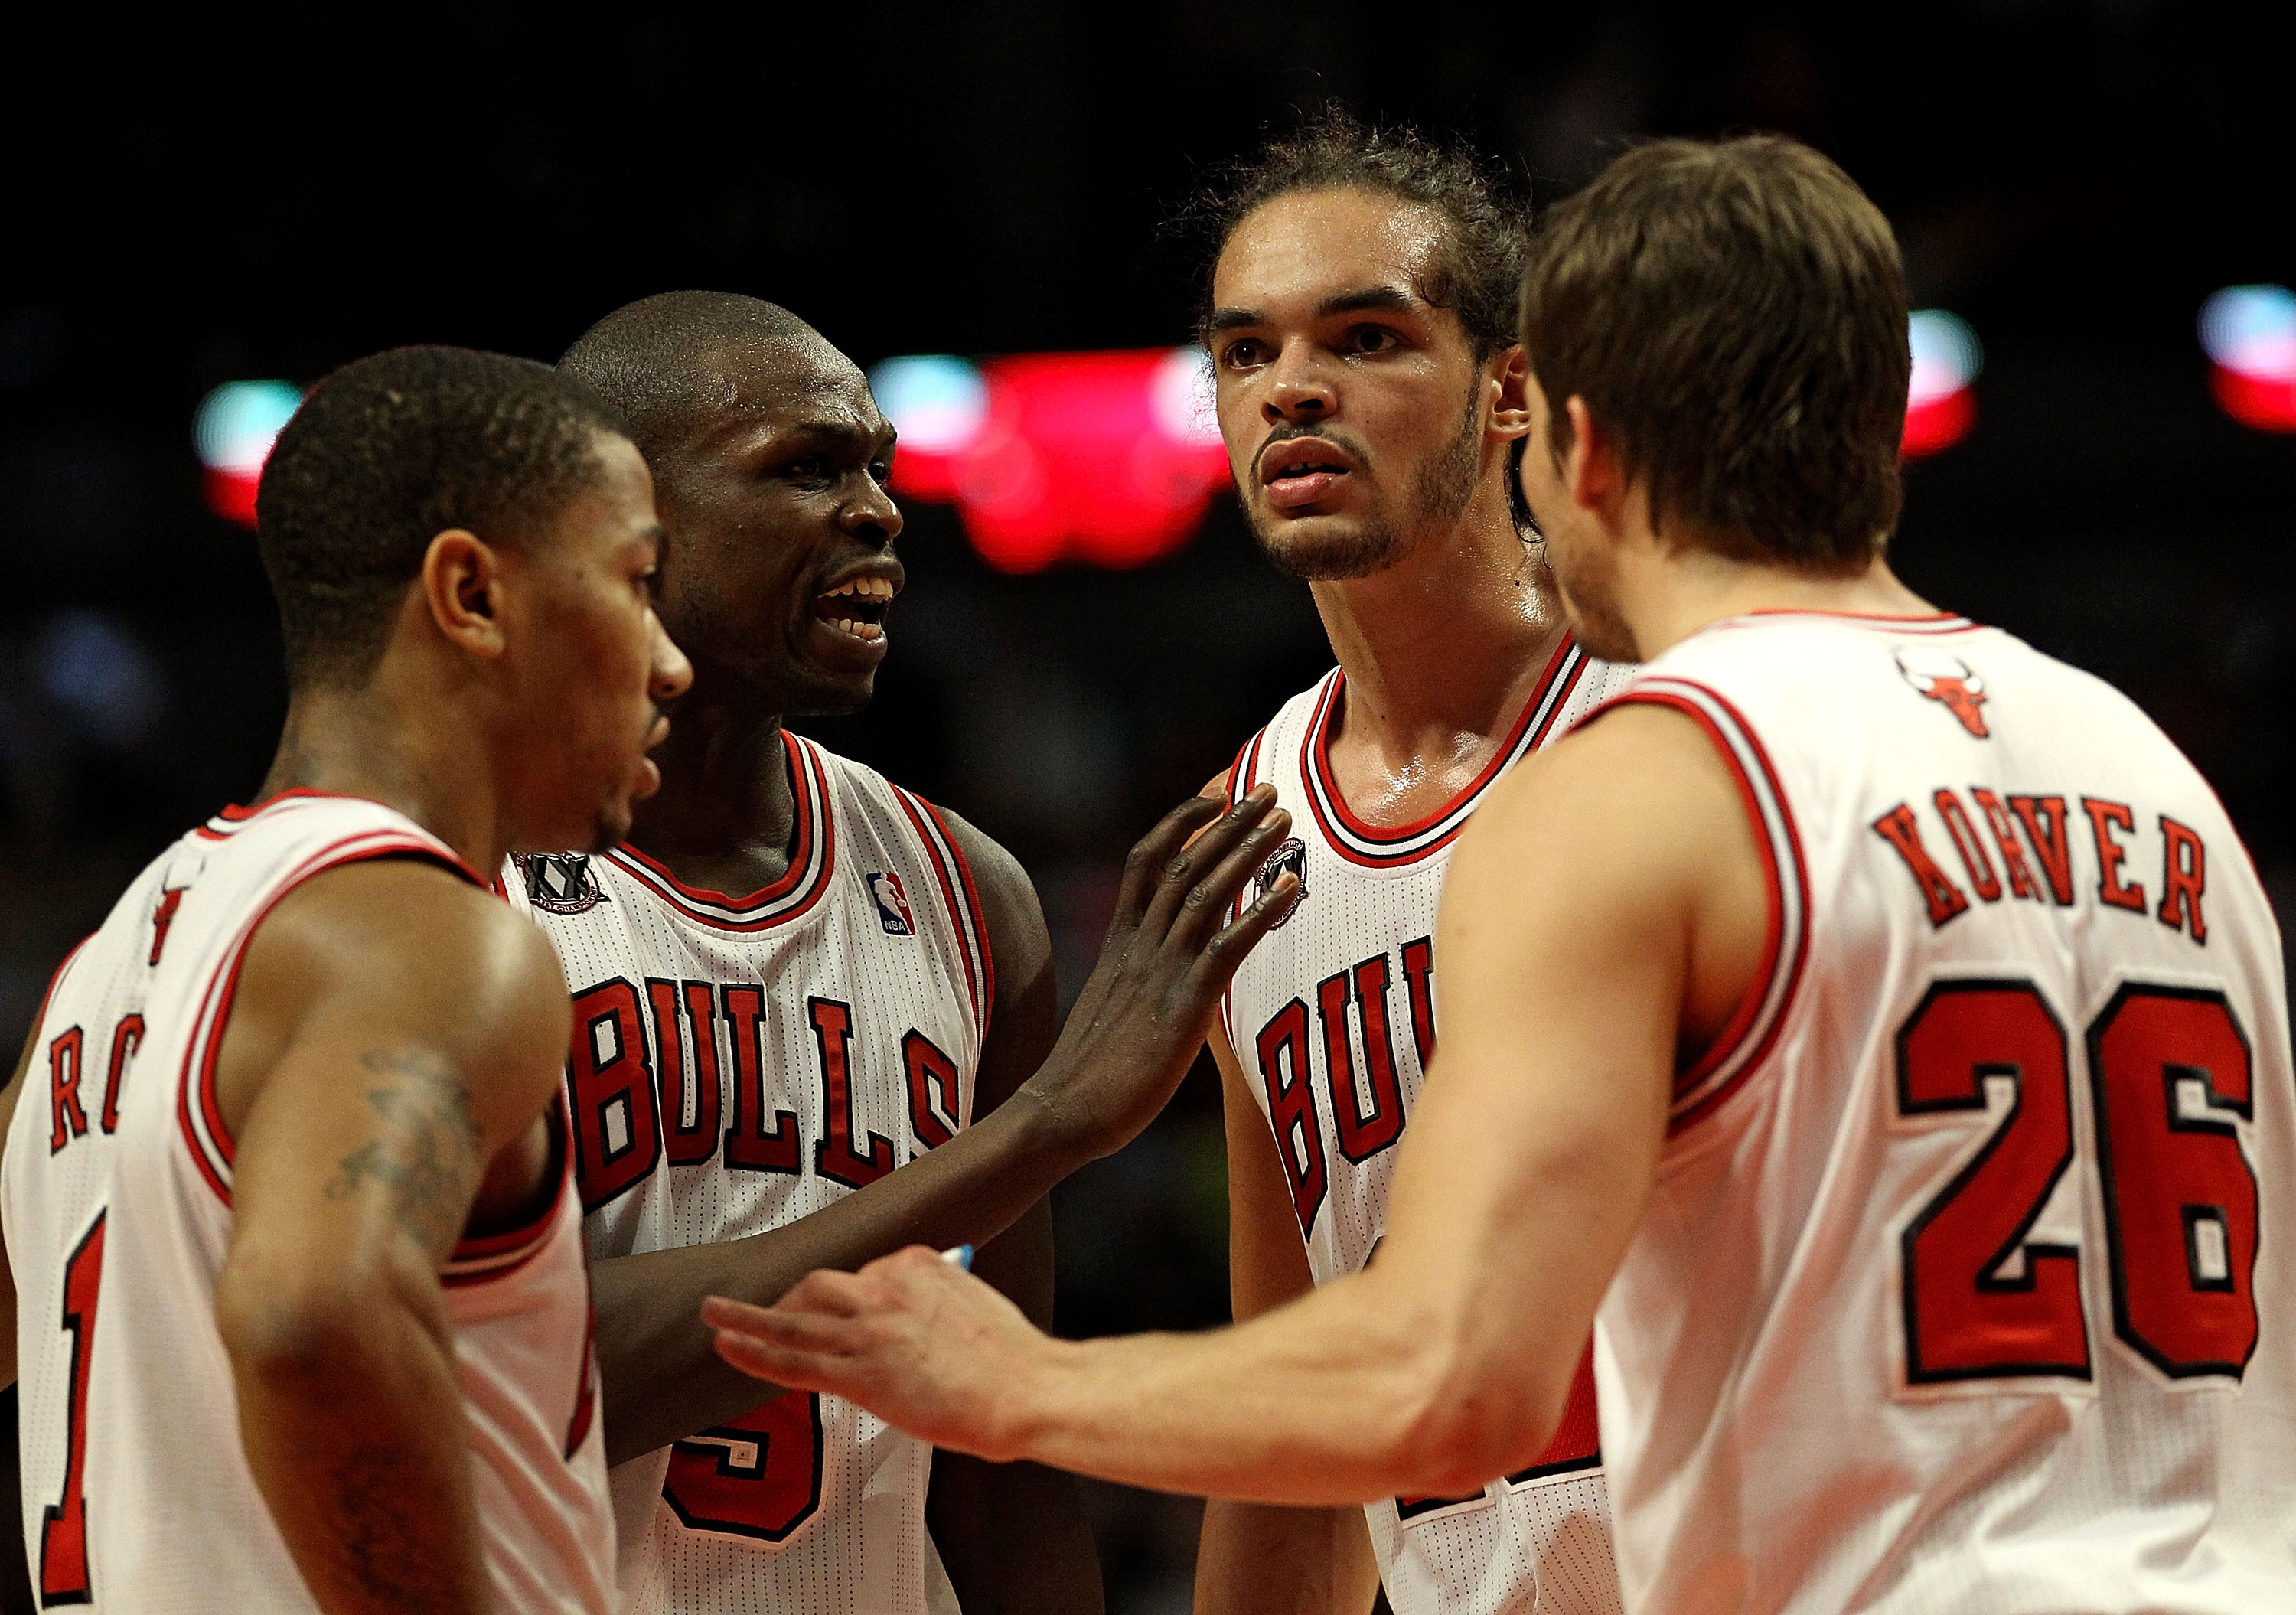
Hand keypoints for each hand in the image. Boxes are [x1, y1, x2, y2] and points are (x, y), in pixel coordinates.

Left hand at [702, 1247, 1042, 1460]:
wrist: (1026, 1389)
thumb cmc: (1012, 1360)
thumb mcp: (975, 1306)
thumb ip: (942, 1296)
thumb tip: (924, 1308)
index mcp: (918, 1263)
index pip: (866, 1273)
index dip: (853, 1299)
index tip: (854, 1318)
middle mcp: (886, 1288)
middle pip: (821, 1285)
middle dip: (793, 1300)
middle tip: (774, 1317)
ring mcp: (869, 1331)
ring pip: (793, 1317)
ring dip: (745, 1316)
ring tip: (711, 1314)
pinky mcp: (860, 1375)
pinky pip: (794, 1361)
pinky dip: (755, 1352)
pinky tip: (728, 1347)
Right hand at [1021, 785, 1297, 1161]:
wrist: (1061, 1113)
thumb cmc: (1087, 1076)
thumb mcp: (1110, 1010)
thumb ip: (1133, 981)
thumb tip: (1155, 979)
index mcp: (1117, 944)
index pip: (1146, 861)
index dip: (1181, 822)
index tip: (1213, 794)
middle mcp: (1138, 947)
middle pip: (1183, 864)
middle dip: (1228, 822)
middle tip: (1268, 791)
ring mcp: (1159, 973)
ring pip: (1205, 893)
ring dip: (1248, 852)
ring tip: (1284, 820)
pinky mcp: (1183, 1006)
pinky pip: (1227, 946)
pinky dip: (1262, 911)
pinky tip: (1292, 886)